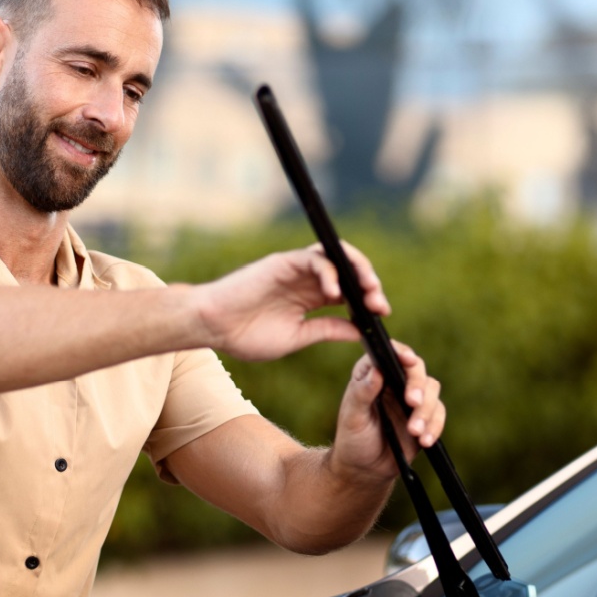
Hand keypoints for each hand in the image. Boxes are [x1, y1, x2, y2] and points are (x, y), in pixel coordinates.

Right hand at [193, 242, 390, 361]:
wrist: (213, 326)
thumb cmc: (246, 335)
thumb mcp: (297, 337)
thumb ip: (327, 331)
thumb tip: (360, 332)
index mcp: (312, 299)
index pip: (351, 293)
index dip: (369, 301)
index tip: (382, 316)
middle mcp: (308, 280)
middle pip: (349, 272)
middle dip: (369, 285)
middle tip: (380, 304)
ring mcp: (296, 269)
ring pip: (336, 258)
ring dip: (357, 272)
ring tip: (368, 292)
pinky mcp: (283, 262)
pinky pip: (313, 259)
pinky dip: (329, 272)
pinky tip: (335, 293)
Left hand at [328, 340, 444, 483]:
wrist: (366, 469)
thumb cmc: (353, 440)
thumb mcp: (352, 418)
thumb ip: (362, 394)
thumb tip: (376, 371)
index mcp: (372, 374)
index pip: (389, 354)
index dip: (401, 353)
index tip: (408, 361)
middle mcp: (394, 381)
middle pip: (416, 370)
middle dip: (417, 385)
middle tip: (412, 402)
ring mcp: (412, 398)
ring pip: (432, 390)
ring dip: (426, 410)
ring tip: (414, 431)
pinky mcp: (425, 416)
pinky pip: (438, 414)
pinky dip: (435, 426)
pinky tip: (424, 441)